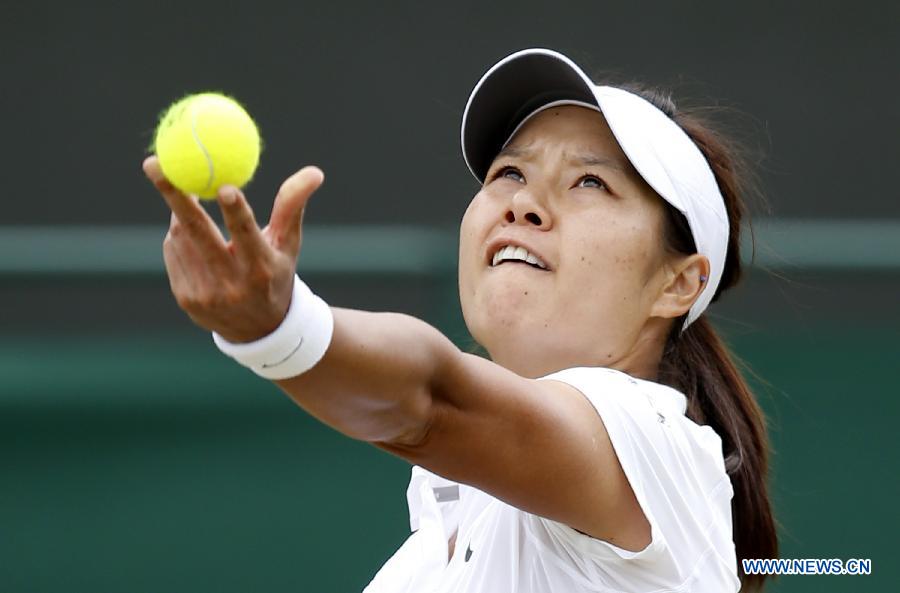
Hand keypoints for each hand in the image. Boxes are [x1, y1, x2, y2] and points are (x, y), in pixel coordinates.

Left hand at [142, 156, 324, 342]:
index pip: (247, 234)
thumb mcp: (287, 244)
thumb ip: (292, 206)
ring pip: (181, 237)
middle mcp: (232, 283)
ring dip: (181, 214)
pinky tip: (193, 239)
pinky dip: (178, 236)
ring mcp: (205, 293)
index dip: (235, 210)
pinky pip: (173, 251)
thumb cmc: (275, 273)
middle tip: (154, 164)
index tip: (225, 186)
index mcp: (261, 267)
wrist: (258, 331)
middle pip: (198, 232)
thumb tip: (315, 172)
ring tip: (193, 207)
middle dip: (174, 196)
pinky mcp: (186, 298)